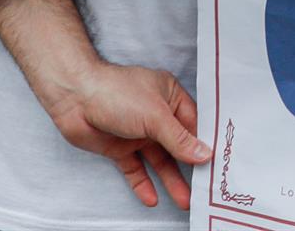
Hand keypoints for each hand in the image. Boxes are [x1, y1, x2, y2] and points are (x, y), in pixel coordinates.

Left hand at [0, 0, 208, 209]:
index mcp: (170, 97)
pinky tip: (152, 199)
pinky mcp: (120, 148)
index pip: (194, 124)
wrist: (74, 99)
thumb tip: (203, 154)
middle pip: (178, 146)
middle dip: (191, 167)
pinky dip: (144, 184)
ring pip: (160, 161)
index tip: (220, 164)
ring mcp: (138, 133)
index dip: (206, 144)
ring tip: (185, 201)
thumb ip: (179, 139)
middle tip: (206, 188)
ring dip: (171, 181)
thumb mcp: (155, 115)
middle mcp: (156, 115)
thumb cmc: (116, 93)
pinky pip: (136, 169)